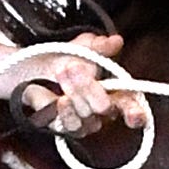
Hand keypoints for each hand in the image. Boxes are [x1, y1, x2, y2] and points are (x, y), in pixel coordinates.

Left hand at [8, 33, 141, 133]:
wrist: (33, 69)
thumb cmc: (63, 59)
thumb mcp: (83, 46)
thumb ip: (100, 46)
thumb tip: (115, 41)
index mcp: (114, 92)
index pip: (130, 106)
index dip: (135, 113)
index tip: (134, 116)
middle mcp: (101, 111)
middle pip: (105, 107)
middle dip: (90, 87)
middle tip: (74, 66)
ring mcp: (84, 121)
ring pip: (86, 114)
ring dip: (73, 91)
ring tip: (61, 71)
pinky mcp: (65, 127)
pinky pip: (70, 125)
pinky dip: (66, 111)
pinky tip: (60, 100)